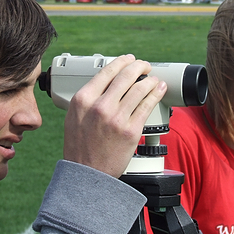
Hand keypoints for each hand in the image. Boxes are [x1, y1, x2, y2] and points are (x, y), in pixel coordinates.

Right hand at [63, 54, 166, 177]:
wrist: (86, 173)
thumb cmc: (79, 146)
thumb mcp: (74, 117)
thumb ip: (88, 99)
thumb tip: (106, 84)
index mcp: (83, 100)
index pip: (107, 71)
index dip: (122, 62)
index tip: (129, 60)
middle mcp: (99, 106)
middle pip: (126, 75)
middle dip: (140, 66)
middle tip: (145, 66)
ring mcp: (116, 118)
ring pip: (140, 88)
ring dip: (151, 80)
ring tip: (154, 80)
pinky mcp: (131, 131)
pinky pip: (147, 105)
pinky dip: (156, 94)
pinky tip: (159, 90)